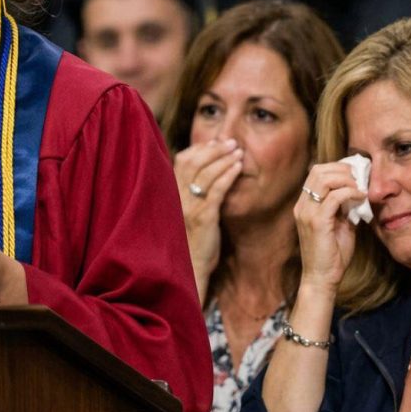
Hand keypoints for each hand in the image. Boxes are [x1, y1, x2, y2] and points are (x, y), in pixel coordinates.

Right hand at [174, 138, 242, 299]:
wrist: (190, 269)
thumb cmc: (192, 240)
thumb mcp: (188, 211)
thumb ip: (193, 191)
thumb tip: (208, 170)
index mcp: (171, 193)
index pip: (182, 160)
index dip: (200, 148)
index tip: (216, 142)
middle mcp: (177, 197)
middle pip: (193, 162)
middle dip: (214, 149)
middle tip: (231, 142)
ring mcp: (189, 207)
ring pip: (206, 173)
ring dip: (224, 159)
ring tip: (238, 151)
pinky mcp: (203, 218)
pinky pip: (217, 190)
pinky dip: (228, 176)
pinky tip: (237, 168)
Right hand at [295, 162, 365, 293]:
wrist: (322, 277)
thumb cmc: (332, 254)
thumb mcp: (339, 224)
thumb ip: (343, 207)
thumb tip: (358, 191)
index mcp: (305, 204)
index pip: (316, 172)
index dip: (337, 167)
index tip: (356, 174)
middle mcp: (302, 205)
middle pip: (318, 170)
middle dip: (342, 169)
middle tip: (360, 178)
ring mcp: (307, 213)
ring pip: (324, 179)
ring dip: (346, 179)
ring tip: (360, 188)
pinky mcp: (317, 222)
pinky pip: (335, 197)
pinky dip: (350, 192)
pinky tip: (360, 198)